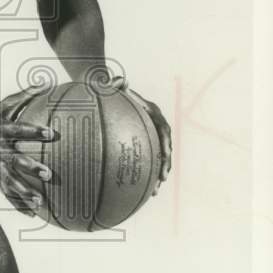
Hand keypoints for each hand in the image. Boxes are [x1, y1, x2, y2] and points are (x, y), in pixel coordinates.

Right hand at [0, 89, 57, 215]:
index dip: (35, 131)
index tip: (51, 133)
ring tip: (40, 201)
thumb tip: (47, 82)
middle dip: (30, 168)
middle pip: (15, 160)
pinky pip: (6, 192)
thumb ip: (25, 95)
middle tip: (48, 174)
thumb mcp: (4, 105)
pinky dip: (18, 203)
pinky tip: (33, 213)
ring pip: (10, 181)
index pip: (20, 129)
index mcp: (2, 130)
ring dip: (24, 192)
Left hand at [111, 76, 171, 194]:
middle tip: (162, 179)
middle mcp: (153, 125)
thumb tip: (122, 81)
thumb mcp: (111, 84)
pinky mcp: (139, 143)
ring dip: (157, 175)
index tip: (166, 154)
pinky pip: (145, 161)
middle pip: (164, 147)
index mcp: (152, 112)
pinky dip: (144, 175)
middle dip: (165, 164)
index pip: (163, 129)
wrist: (105, 90)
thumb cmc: (107, 88)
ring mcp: (147, 135)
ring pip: (157, 158)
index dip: (166, 142)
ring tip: (154, 192)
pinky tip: (138, 191)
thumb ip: (116, 84)